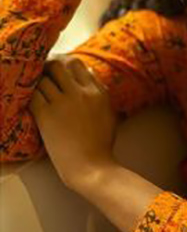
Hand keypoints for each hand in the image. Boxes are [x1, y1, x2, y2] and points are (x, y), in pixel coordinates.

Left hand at [30, 56, 118, 190]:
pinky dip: (31, 96)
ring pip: (42, 80)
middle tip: (43, 76)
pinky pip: (33, 95)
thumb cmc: (101, 145)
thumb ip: (101, 92)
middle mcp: (80, 94)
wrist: (91, 167)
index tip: (57, 70)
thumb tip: (89, 72)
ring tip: (38, 93)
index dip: (63, 63)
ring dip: (38, 85)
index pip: (76, 63)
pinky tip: (33, 104)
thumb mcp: (109, 113)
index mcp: (97, 92)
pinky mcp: (46, 116)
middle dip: (47, 69)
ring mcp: (62, 104)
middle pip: (56, 66)